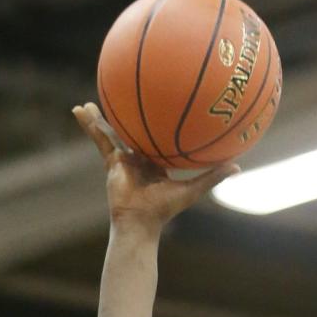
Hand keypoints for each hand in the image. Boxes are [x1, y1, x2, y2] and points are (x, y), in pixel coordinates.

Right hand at [72, 102, 236, 229]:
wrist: (140, 223)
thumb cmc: (165, 210)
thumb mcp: (192, 189)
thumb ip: (212, 176)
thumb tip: (237, 166)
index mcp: (157, 163)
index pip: (158, 139)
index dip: (158, 125)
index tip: (162, 105)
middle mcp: (139, 159)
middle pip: (132, 131)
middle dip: (129, 116)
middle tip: (128, 94)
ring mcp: (123, 160)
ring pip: (112, 133)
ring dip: (101, 117)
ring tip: (91, 101)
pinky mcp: (110, 162)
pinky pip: (99, 139)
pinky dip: (89, 126)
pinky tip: (78, 110)